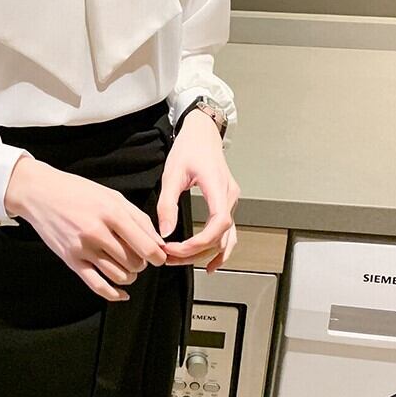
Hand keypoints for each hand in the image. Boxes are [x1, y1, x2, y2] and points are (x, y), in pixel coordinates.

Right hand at [5, 156, 167, 300]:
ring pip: (119, 276)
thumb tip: (158, 242)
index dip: (158, 256)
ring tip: (126, 266)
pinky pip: (97, 286)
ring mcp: (82, 248)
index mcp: (111, 213)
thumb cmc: (77, 191)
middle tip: (136, 255)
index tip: (158, 256)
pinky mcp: (71, 260)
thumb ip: (138, 218)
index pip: (146, 247)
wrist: (40, 193)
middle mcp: (97, 232)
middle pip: (134, 263)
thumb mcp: (112, 196)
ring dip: (129, 276)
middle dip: (142, 263)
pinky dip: (114, 294)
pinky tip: (121, 293)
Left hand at [156, 110, 240, 272]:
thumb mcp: (172, 173)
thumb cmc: (189, 148)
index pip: (219, 223)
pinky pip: (228, 233)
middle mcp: (229, 197)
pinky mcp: (226, 204)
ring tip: (181, 262)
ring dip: (204, 254)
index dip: (200, 242)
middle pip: (220, 236)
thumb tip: (164, 231)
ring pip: (225, 238)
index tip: (177, 249)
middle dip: (194, 252)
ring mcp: (231, 202)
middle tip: (169, 257)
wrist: (203, 133)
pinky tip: (209, 263)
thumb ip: (168, 203)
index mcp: (218, 187)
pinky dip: (220, 250)